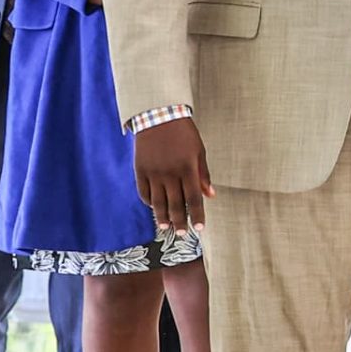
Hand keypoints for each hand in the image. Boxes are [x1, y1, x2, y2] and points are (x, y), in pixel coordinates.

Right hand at [134, 118, 213, 232]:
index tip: (199, 228)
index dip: (197, 215)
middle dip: (180, 221)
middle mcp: (170, 173)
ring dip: (162, 217)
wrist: (158, 117)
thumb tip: (210, 195)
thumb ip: (203, 174)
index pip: (194, 198)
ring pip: (158, 202)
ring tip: (166, 228)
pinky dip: (149, 202)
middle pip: (175, 204)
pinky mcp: (140, 170)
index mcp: (188, 168)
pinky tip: (154, 208)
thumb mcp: (199, 151)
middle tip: (182, 234)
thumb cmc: (184, 134)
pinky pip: (144, 192)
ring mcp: (153, 172)